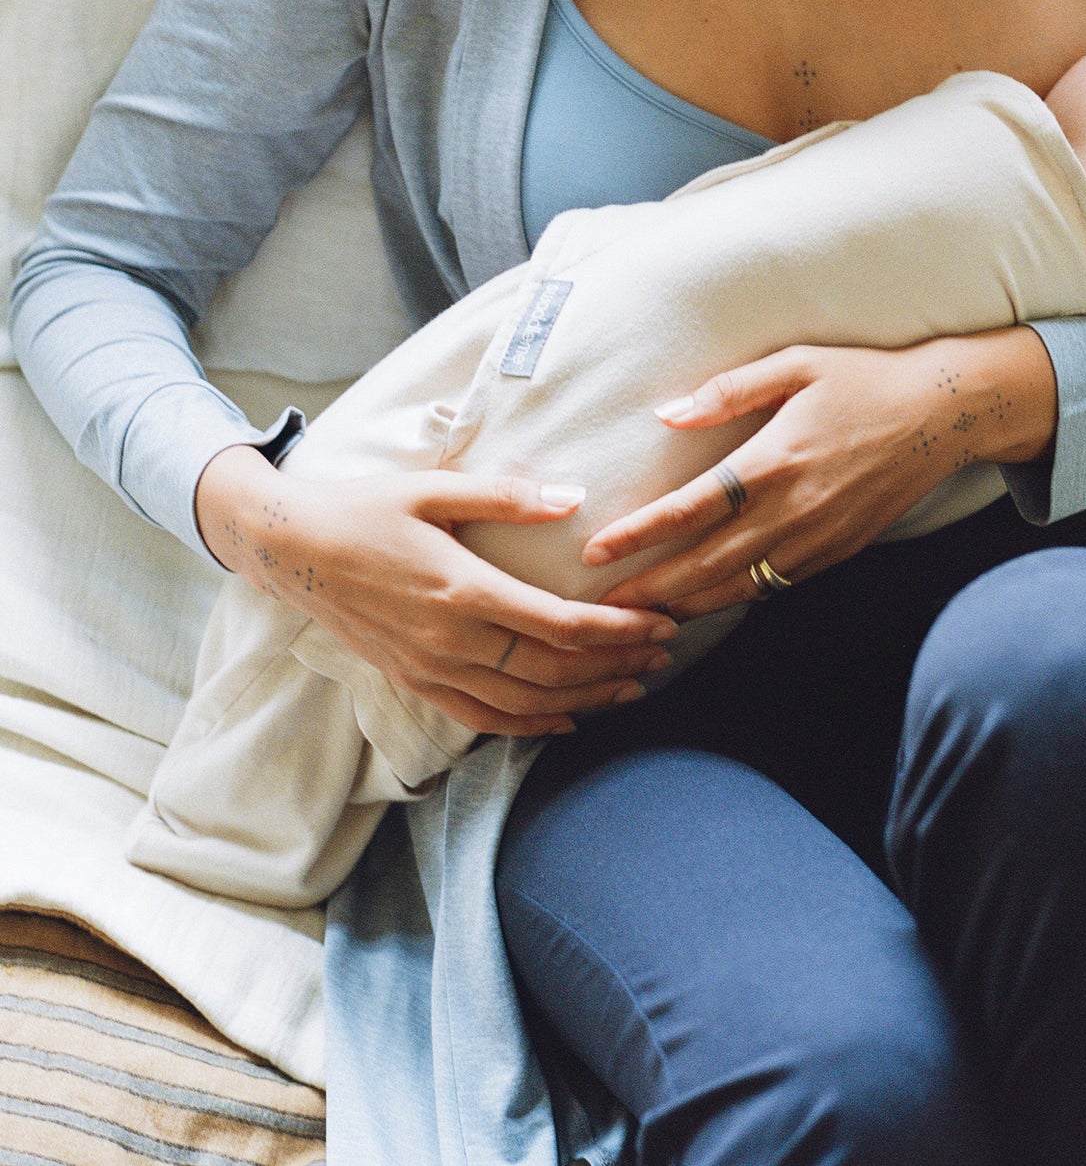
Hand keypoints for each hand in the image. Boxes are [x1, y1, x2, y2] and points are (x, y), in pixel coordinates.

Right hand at [195, 448, 678, 737]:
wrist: (292, 550)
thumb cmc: (366, 509)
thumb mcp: (434, 487)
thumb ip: (506, 495)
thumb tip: (574, 496)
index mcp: (462, 589)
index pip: (559, 625)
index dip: (618, 629)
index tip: (661, 622)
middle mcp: (449, 640)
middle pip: (552, 671)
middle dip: (616, 664)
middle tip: (666, 652)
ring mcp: (429, 669)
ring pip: (523, 703)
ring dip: (585, 698)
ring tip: (633, 684)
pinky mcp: (413, 682)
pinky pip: (482, 718)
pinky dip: (530, 725)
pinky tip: (567, 718)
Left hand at [582, 325, 1057, 619]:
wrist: (943, 415)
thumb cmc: (863, 380)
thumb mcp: (795, 365)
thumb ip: (728, 391)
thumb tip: (668, 414)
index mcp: (773, 461)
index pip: (690, 509)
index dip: (639, 535)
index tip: (597, 551)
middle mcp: (793, 510)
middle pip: (705, 565)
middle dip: (650, 590)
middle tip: (601, 607)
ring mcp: (817, 538)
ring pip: (738, 587)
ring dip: (686, 606)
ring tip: (641, 617)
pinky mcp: (836, 552)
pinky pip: (773, 585)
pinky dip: (733, 599)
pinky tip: (704, 603)